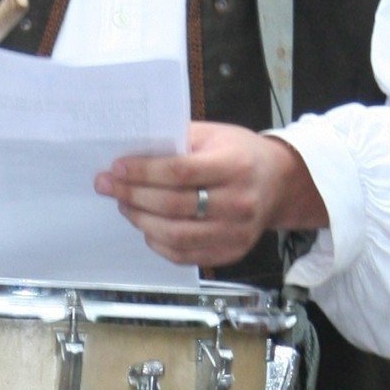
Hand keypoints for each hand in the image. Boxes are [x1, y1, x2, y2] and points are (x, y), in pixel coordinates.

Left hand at [94, 122, 327, 268]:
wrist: (280, 183)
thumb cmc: (242, 153)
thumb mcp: (214, 134)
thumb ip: (178, 140)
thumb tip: (132, 151)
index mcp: (234, 166)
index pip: (179, 172)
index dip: (143, 172)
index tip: (117, 167)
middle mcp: (238, 202)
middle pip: (173, 206)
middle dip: (132, 195)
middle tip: (108, 185)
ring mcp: (236, 232)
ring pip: (176, 235)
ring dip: (141, 221)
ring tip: (124, 205)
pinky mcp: (231, 252)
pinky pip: (185, 255)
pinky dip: (159, 243)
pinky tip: (146, 227)